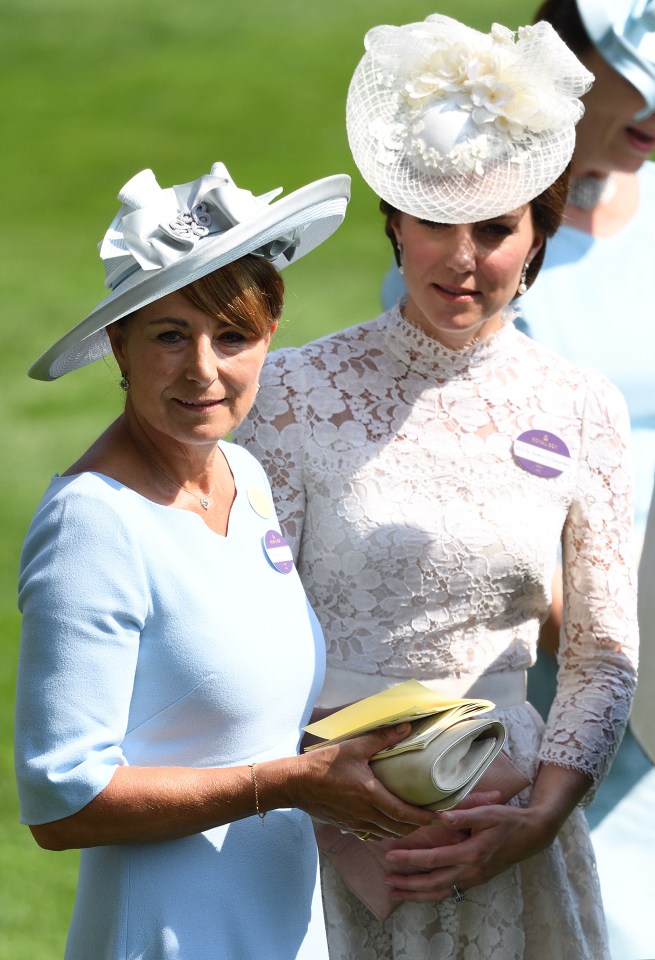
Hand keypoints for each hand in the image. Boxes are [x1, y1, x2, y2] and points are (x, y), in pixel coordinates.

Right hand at [287, 724, 436, 839]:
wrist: (294, 783)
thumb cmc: (323, 764)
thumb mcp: (354, 746)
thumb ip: (382, 738)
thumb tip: (406, 728)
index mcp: (371, 796)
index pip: (404, 814)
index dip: (424, 818)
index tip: (440, 818)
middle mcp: (365, 814)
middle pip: (399, 829)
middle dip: (417, 826)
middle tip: (431, 819)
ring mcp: (354, 822)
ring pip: (385, 834)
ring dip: (401, 831)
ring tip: (412, 823)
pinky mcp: (345, 824)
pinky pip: (370, 833)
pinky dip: (384, 832)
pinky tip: (385, 824)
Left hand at [383, 797, 557, 902]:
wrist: (531, 836)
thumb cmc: (508, 820)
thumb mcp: (488, 812)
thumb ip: (464, 814)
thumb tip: (440, 816)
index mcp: (471, 853)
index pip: (433, 859)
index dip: (410, 859)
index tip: (390, 856)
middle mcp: (471, 871)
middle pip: (433, 883)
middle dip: (408, 884)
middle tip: (386, 881)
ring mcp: (473, 878)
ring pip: (440, 892)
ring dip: (416, 894)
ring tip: (396, 892)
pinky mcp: (475, 879)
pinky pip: (449, 891)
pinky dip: (430, 895)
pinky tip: (419, 893)